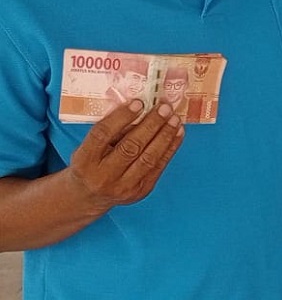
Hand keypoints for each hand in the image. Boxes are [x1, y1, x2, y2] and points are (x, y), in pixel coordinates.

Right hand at [66, 100, 184, 212]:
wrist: (89, 196)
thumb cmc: (89, 163)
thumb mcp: (88, 147)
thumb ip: (110, 131)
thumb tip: (139, 109)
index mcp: (84, 161)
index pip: (102, 135)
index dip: (121, 117)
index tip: (139, 102)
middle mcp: (103, 176)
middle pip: (130, 147)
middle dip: (151, 125)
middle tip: (164, 108)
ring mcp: (123, 186)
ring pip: (148, 158)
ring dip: (165, 135)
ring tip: (174, 119)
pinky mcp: (140, 191)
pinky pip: (159, 167)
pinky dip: (170, 148)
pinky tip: (178, 133)